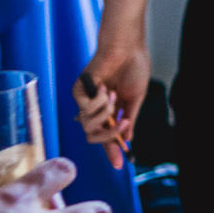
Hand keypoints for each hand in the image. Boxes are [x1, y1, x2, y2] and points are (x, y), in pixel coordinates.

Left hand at [76, 41, 150, 170]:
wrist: (126, 48)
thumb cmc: (133, 68)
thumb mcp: (135, 99)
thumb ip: (129, 120)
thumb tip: (127, 139)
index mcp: (112, 110)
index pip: (108, 135)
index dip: (113, 150)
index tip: (121, 164)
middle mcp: (96, 108)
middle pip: (94, 136)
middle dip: (109, 135)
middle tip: (123, 122)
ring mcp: (86, 100)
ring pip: (88, 125)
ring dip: (105, 112)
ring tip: (113, 95)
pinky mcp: (78, 91)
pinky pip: (84, 109)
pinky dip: (98, 101)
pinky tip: (105, 87)